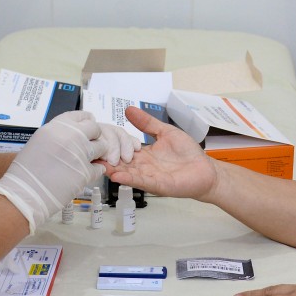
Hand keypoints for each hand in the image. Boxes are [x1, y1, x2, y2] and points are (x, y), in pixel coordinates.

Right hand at [0, 110, 105, 232]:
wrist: (25, 192)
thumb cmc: (26, 171)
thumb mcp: (39, 141)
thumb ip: (58, 135)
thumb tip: (73, 135)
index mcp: (57, 126)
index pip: (81, 116)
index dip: (87, 122)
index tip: (88, 127)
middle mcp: (71, 136)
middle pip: (95, 128)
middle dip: (95, 137)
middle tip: (90, 145)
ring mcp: (80, 153)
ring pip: (102, 147)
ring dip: (98, 154)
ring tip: (87, 161)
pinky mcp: (86, 172)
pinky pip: (100, 168)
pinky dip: (95, 172)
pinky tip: (85, 174)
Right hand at [101, 105, 218, 199]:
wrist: (205, 171)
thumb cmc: (188, 154)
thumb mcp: (165, 132)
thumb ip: (147, 123)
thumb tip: (129, 109)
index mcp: (143, 153)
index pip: (122, 148)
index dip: (111, 143)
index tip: (97, 137)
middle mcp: (143, 166)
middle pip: (120, 162)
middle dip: (107, 158)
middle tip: (91, 152)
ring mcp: (149, 176)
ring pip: (127, 173)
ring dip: (113, 170)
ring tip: (99, 165)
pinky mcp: (159, 185)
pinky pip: (141, 182)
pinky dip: (129, 179)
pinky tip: (117, 176)